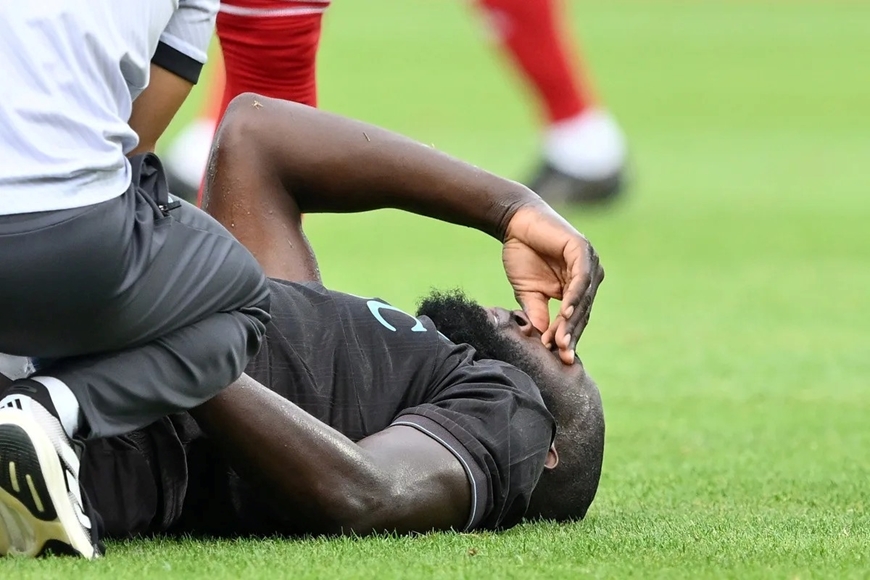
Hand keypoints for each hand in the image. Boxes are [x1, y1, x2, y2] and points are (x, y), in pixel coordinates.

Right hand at [501, 202, 603, 363]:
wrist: (515, 224)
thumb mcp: (529, 292)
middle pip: (582, 312)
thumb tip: (540, 340)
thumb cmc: (523, 255)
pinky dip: (574, 296)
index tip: (559, 359)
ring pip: (583, 299)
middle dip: (571, 334)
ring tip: (561, 340)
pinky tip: (565, 311)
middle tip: (562, 354)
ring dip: (572, 320)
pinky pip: (581, 279)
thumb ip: (537, 314)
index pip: (576, 319)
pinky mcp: (582, 250)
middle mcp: (589, 277)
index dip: (567, 338)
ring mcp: (589, 263)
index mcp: (578, 288)